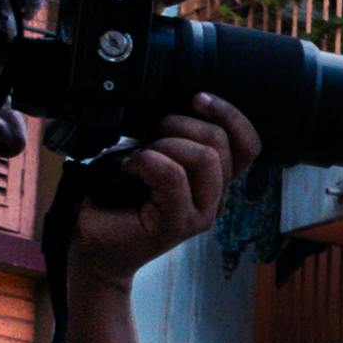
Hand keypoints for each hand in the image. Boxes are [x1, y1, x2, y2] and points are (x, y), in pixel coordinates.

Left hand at [59, 95, 257, 285]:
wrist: (94, 243)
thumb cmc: (119, 196)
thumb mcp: (154, 154)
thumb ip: (177, 137)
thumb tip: (183, 104)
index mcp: (216, 180)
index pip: (248, 145)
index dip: (231, 116)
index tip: (198, 99)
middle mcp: (216, 198)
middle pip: (221, 143)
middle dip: (182, 125)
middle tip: (151, 134)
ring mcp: (200, 214)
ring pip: (205, 158)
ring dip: (166, 144)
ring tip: (140, 156)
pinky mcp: (178, 224)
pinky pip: (174, 176)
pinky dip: (147, 161)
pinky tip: (129, 168)